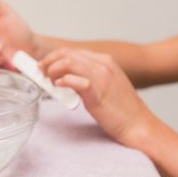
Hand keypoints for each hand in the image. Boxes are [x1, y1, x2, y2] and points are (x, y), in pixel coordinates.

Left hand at [39, 48, 158, 147]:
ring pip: (68, 63)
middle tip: (40, 73)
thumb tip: (64, 78)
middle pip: (67, 54)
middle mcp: (103, 64)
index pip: (72, 51)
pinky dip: (62, 81)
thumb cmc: (120, 109)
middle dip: (49, 62)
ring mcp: (101, 77)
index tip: (43, 66)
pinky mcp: (98, 92)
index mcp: (105, 61)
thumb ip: (87, 78)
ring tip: (49, 82)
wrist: (137, 124)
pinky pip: (75, 80)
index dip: (53, 57)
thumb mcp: (104, 85)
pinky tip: (58, 87)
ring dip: (52, 71)